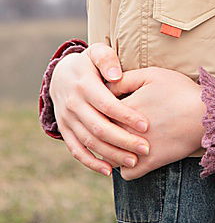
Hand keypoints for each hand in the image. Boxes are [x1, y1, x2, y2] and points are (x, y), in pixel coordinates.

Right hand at [50, 43, 149, 175]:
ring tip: (133, 161)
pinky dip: (91, 162)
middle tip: (145, 148)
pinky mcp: (65, 130)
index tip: (146, 125)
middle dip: (123, 140)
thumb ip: (107, 59)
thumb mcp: (96, 52)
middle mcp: (73, 104)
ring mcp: (67, 120)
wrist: (59, 74)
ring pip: (89, 141)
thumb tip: (116, 76)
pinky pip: (76, 150)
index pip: (107, 104)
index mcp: (84, 85)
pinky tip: (109, 170)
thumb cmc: (88, 63)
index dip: (126, 116)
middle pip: (99, 127)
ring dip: (111, 154)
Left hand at [108, 68, 204, 179]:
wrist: (205, 115)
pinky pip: (127, 174)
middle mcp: (125, 132)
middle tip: (107, 126)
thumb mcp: (153, 75)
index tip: (105, 107)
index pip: (97, 114)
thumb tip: (105, 85)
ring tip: (117, 143)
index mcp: (123, 110)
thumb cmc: (180, 91)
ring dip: (111, 152)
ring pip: (110, 158)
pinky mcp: (149, 165)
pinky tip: (131, 159)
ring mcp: (136, 151)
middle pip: (100, 137)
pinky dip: (126, 169)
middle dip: (102, 132)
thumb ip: (125, 79)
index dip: (99, 111)